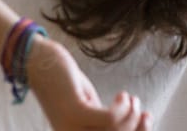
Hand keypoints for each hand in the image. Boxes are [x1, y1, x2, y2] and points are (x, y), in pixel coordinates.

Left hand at [26, 36, 152, 130]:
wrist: (38, 62)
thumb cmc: (66, 84)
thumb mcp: (89, 106)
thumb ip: (105, 120)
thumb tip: (137, 122)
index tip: (147, 117)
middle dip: (136, 125)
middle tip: (139, 105)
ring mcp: (71, 127)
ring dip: (131, 114)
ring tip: (128, 97)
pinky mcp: (73, 111)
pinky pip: (109, 118)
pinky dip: (122, 107)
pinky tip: (122, 95)